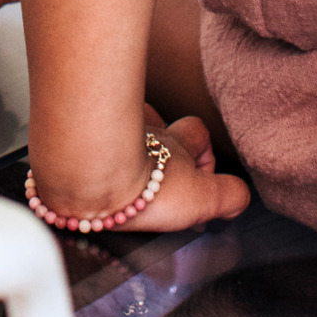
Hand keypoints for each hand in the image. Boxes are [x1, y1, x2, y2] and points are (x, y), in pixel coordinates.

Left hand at [32, 109, 248, 235]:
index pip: (198, 132)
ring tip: (122, 158)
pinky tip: (85, 162)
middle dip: (162, 138)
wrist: (88, 178)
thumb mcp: (202, 198)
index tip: (200, 182)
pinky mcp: (76, 139)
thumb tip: (240, 197)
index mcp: (174, 144)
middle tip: (158, 170)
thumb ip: (230, 196)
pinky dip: (87, 142)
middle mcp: (142, 131)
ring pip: (118, 120)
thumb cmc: (144, 188)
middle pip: (158, 117)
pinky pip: (84, 130)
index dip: (204, 153)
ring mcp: (109, 131)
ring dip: (124, 134)